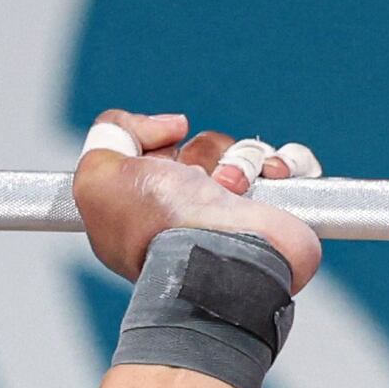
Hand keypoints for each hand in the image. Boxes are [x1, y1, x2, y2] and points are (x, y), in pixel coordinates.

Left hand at [72, 111, 321, 290]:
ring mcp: (234, 216)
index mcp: (145, 210)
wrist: (221, 259)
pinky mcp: (276, 214)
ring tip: (235, 187)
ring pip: (244, 152)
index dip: (159, 141)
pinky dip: (285, 161)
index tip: (169, 143)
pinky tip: (273, 175)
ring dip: (243, 158)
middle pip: (200, 149)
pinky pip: (288, 164)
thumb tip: (165, 128)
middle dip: (204, 152)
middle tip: (200, 179)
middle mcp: (189, 214)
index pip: (154, 156)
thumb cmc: (161, 225)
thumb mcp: (100, 178)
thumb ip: (108, 137)